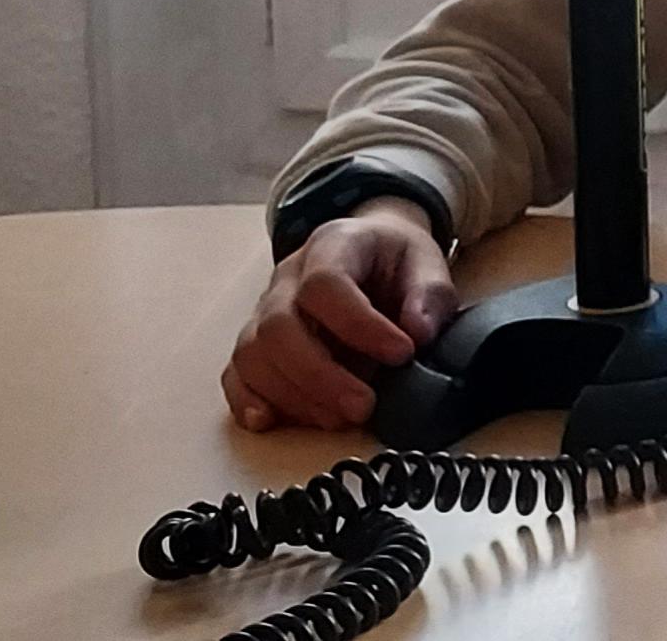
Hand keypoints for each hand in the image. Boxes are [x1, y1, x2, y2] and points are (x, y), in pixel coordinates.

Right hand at [223, 196, 458, 431]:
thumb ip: (430, 294)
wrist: (371, 250)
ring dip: (292, 395)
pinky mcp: (257, 343)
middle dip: (320, 376)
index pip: (326, 283)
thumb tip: (419, 332)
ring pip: (253, 353)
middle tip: (363, 406)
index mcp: (333, 246)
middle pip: (279, 326)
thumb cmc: (395, 261)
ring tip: (338, 419)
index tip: (402, 355)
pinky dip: (248, 400)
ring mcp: (265, 310)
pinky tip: (270, 421)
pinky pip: (236, 372)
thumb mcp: (426, 263)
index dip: (359, 325)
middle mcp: (288, 277)